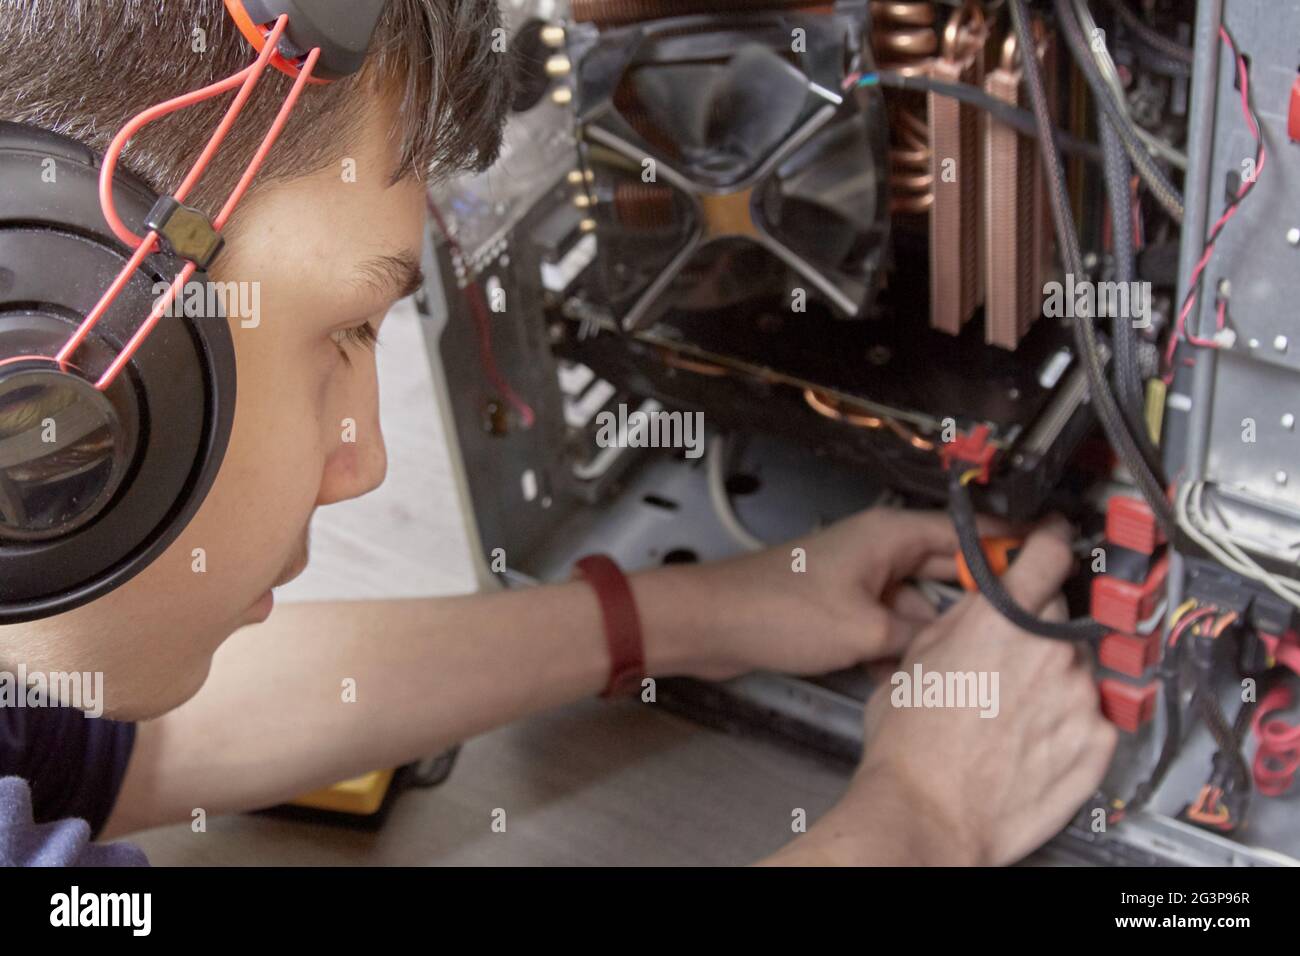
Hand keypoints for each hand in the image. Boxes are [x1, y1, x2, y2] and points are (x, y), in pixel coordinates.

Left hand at [654, 507, 999, 680]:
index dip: (1009, 545)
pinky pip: (889, 622)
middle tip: (1020, 623)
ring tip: (969, 657)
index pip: (966, 531)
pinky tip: (912, 672)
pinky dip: (900, 644)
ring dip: (932, 630)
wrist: (714, 624)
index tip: (1048, 556)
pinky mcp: (840, 606)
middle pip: (946, 569)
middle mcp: (877, 549)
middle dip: (976, 598)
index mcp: (889, 534)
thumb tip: (953, 644)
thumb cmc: (773, 610)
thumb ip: (917, 636)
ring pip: (917, 603)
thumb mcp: (863, 631)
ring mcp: (859, 578)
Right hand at [844, 516, 1117, 864]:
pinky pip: (1091, 711)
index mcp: (1002, 618)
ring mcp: (1080, 695)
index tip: (1054, 539)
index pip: (1049, 552)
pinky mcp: (1097, 739)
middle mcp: (1050, 649)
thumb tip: (978, 603)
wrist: (928, 813)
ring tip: (1010, 709)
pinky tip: (1030, 736)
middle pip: (1059, 612)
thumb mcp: (915, 657)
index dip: (1051, 540)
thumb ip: (960, 619)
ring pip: (1075, 663)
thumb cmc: (910, 744)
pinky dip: (1068, 717)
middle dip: (1036, 625)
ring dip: (1051, 674)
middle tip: (1004, 657)